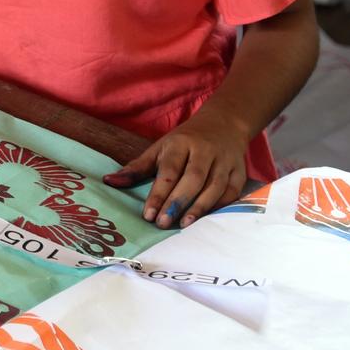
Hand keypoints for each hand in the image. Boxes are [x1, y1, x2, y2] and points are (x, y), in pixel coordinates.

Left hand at [103, 105, 248, 228]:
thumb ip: (137, 168)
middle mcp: (204, 151)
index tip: (148, 215)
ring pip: (214, 186)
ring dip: (199, 207)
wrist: (224, 124)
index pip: (169, 170)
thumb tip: (109, 182)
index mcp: (181, 143)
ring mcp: (225, 161)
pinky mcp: (239, 172)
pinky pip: (231, 191)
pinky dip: (220, 207)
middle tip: (163, 224)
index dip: (158, 193)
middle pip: (193, 178)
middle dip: (177, 202)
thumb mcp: (160, 148)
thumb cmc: (185, 141)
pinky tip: (207, 221)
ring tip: (184, 225)